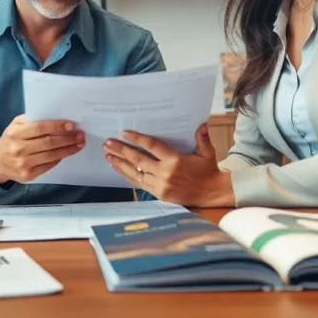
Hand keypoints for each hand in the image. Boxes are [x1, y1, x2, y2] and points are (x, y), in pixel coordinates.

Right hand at [0, 115, 85, 183]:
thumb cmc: (10, 140)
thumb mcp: (15, 126)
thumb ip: (31, 120)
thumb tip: (55, 117)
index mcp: (15, 133)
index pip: (40, 128)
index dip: (57, 126)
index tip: (72, 124)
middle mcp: (19, 149)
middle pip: (49, 142)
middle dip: (68, 138)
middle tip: (81, 134)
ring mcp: (23, 163)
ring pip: (51, 155)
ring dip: (68, 149)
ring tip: (79, 144)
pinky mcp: (28, 175)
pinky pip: (49, 165)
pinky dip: (60, 158)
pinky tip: (67, 152)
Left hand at [102, 124, 234, 207]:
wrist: (210, 194)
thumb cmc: (208, 171)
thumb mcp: (207, 153)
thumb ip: (202, 138)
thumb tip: (201, 123)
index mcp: (175, 160)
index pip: (152, 146)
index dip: (137, 139)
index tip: (124, 133)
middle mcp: (165, 173)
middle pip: (138, 159)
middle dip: (121, 150)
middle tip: (108, 143)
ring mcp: (160, 185)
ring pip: (135, 173)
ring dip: (120, 164)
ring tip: (108, 156)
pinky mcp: (158, 194)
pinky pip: (139, 184)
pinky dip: (127, 176)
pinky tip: (119, 169)